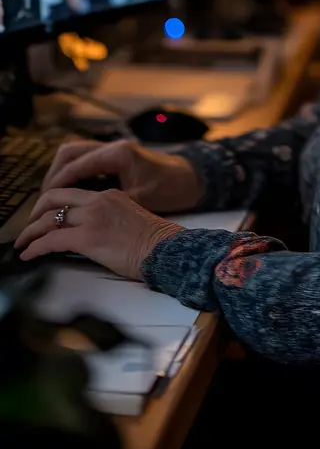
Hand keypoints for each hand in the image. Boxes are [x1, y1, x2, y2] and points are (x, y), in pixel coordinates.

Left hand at [15, 188, 182, 279]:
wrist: (166, 249)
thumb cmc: (155, 242)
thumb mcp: (130, 218)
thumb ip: (109, 217)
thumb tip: (89, 232)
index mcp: (109, 194)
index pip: (72, 194)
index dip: (52, 204)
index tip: (44, 216)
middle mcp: (98, 200)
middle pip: (54, 197)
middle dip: (35, 213)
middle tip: (28, 227)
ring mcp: (92, 217)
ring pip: (49, 218)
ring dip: (30, 232)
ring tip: (22, 243)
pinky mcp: (88, 237)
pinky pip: (51, 240)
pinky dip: (35, 247)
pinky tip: (29, 254)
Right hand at [41, 139, 203, 213]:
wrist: (193, 179)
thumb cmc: (171, 189)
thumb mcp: (141, 200)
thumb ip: (111, 204)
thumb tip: (82, 218)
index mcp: (117, 154)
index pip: (76, 165)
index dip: (56, 185)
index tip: (43, 204)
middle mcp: (112, 148)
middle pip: (69, 153)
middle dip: (52, 176)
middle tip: (42, 201)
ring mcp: (113, 151)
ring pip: (75, 155)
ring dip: (61, 174)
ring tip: (51, 200)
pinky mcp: (115, 158)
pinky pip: (85, 161)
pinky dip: (73, 175)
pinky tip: (69, 195)